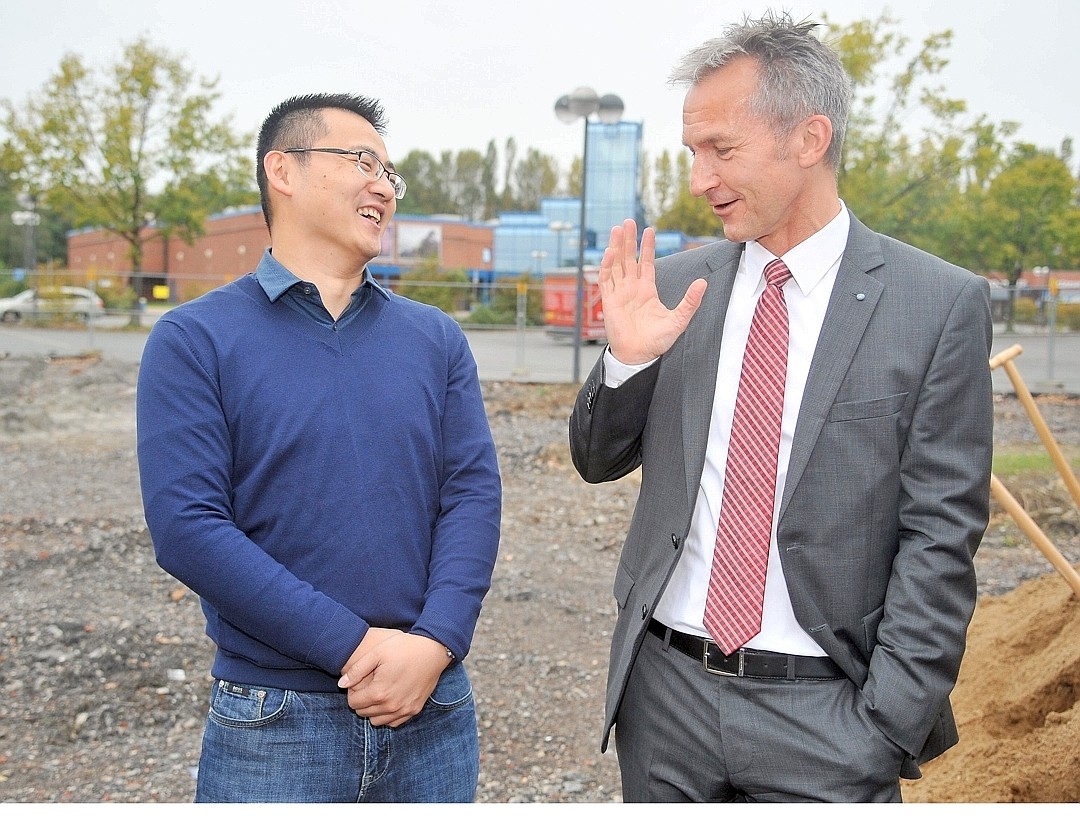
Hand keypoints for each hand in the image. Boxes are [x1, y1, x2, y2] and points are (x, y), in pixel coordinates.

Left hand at [338, 630, 450, 727]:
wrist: (433, 650)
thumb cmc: (404, 648)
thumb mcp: (376, 653)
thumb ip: (356, 670)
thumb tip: (341, 684)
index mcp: (379, 692)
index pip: (353, 703)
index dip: (352, 691)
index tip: (359, 681)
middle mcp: (391, 706)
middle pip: (364, 713)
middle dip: (362, 700)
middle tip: (368, 684)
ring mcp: (404, 710)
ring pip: (377, 721)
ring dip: (374, 710)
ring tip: (379, 691)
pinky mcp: (414, 710)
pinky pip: (394, 722)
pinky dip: (388, 715)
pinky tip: (390, 699)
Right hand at [599, 219, 706, 364]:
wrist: (640, 356)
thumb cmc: (658, 341)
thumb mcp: (679, 319)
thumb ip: (690, 301)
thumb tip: (703, 283)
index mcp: (647, 290)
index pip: (645, 262)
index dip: (646, 246)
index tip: (649, 230)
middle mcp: (631, 288)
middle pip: (628, 258)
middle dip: (628, 240)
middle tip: (628, 221)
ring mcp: (619, 294)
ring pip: (616, 265)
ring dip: (616, 247)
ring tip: (617, 229)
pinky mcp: (609, 302)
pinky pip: (606, 280)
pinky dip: (606, 266)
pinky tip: (610, 252)